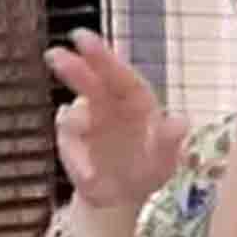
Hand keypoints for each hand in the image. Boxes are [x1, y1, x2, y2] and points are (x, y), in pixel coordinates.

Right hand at [45, 29, 189, 209]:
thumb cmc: (148, 169)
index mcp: (135, 100)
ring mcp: (86, 120)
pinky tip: (88, 174)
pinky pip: (68, 143)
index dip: (102, 56)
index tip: (82, 40)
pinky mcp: (69, 141)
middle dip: (74, 67)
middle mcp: (108, 103)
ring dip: (72, 119)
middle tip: (55, 54)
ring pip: (72, 111)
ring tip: (83, 131)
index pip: (119, 74)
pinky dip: (76, 155)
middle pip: (91, 82)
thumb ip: (169, 139)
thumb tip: (181, 122)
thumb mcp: (165, 158)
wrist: (122, 197)